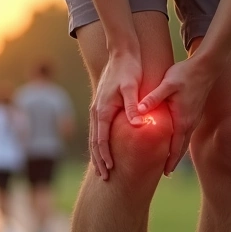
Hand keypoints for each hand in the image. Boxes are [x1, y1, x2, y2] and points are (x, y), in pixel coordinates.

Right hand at [89, 50, 144, 179]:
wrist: (121, 53)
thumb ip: (133, 106)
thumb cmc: (128, 70)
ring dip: (97, 155)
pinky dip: (99, 144)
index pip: (100, 140)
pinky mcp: (101, 107)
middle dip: (98, 161)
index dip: (105, 156)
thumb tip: (137, 125)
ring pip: (93, 137)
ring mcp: (97, 109)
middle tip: (104, 178)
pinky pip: (97, 130)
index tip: (110, 170)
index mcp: (102, 110)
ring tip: (102, 169)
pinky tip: (105, 150)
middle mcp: (96, 111)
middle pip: (94, 143)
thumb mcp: (132, 87)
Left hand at [138, 57, 217, 175]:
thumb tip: (138, 111)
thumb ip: (153, 98)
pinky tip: (174, 141)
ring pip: (184, 140)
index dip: (170, 161)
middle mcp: (190, 122)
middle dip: (173, 161)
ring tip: (169, 162)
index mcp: (182, 119)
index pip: (176, 146)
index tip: (165, 173)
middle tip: (166, 173)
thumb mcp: (167, 85)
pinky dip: (180, 140)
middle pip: (181, 147)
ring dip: (177, 151)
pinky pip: (186, 131)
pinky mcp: (194, 112)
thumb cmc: (185, 74)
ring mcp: (193, 117)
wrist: (206, 65)